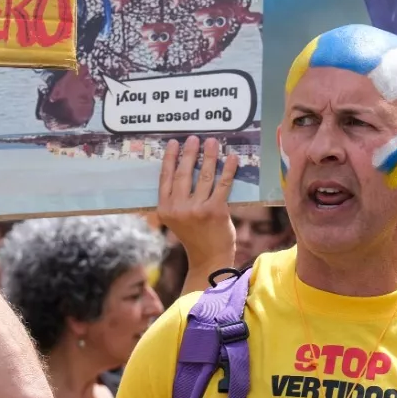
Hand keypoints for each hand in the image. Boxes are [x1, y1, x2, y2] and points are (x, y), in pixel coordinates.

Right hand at [157, 136, 236, 268]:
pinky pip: (223, 184)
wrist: (209, 259)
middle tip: (194, 138)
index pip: (165, 178)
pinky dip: (228, 170)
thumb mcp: (177, 219)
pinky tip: (232, 158)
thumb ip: (177, 199)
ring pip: (204, 176)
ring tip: (213, 143)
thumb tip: (186, 168)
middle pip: (183, 174)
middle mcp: (178, 209)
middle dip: (189, 153)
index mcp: (165, 209)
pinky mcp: (215, 211)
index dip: (169, 158)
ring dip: (209, 156)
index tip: (173, 143)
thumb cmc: (195, 236)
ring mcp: (197, 210)